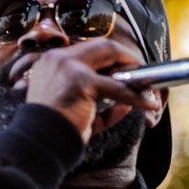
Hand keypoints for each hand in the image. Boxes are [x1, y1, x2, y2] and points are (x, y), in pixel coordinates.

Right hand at [25, 39, 158, 142]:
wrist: (40, 143)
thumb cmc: (56, 131)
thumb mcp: (78, 112)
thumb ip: (101, 105)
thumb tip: (127, 102)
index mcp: (53, 63)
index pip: (88, 49)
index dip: (112, 57)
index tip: (125, 69)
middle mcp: (59, 58)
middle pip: (102, 45)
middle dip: (126, 56)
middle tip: (142, 72)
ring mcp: (69, 67)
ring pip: (111, 55)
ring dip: (132, 70)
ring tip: (147, 85)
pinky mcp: (81, 81)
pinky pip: (117, 87)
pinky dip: (135, 96)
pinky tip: (148, 104)